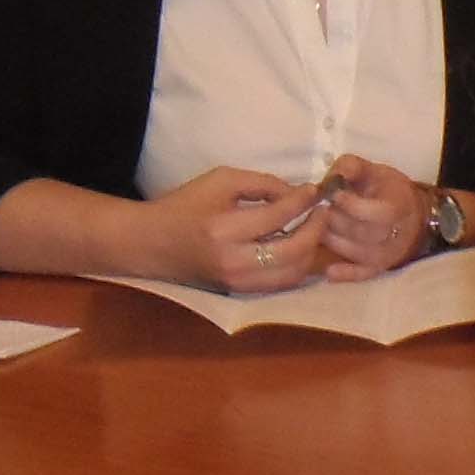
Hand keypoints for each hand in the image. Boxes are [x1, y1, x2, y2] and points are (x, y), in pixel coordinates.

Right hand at [159, 166, 329, 293]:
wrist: (152, 242)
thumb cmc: (186, 205)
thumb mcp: (220, 181)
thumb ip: (263, 183)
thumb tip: (300, 193)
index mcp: (224, 229)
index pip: (277, 216)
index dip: (302, 202)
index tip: (315, 191)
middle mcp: (234, 261)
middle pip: (295, 251)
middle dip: (316, 229)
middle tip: (322, 212)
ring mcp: (239, 282)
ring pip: (294, 272)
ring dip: (311, 250)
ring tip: (312, 229)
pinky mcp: (241, 292)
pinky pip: (282, 283)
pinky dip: (297, 266)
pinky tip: (299, 248)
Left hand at [312, 154, 436, 280]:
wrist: (412, 214)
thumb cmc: (387, 189)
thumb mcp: (372, 169)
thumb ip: (350, 167)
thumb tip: (332, 176)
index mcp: (398, 207)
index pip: (375, 213)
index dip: (350, 204)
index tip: (333, 193)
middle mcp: (396, 235)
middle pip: (359, 232)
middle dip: (334, 219)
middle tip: (321, 209)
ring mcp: (388, 254)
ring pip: (354, 251)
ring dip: (331, 239)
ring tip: (320, 225)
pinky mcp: (379, 268)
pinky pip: (362, 275)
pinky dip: (345, 274)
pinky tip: (329, 271)